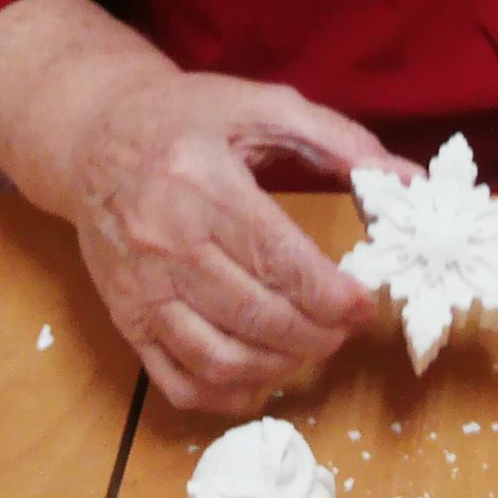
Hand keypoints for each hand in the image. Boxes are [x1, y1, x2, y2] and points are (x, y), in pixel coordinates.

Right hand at [64, 68, 417, 414]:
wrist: (90, 136)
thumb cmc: (183, 117)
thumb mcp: (259, 104)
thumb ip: (337, 140)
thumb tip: (407, 179)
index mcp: (201, 181)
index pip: (275, 256)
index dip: (328, 293)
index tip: (364, 304)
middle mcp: (165, 240)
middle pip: (254, 314)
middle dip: (316, 334)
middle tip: (344, 327)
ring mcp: (140, 287)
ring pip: (219, 356)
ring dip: (279, 365)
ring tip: (311, 346)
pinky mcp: (125, 318)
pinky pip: (176, 380)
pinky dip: (225, 392)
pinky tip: (260, 372)